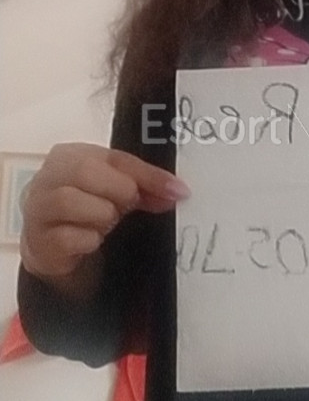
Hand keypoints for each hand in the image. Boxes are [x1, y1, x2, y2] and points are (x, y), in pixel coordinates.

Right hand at [20, 142, 189, 279]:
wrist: (50, 245)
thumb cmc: (84, 210)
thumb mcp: (114, 192)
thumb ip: (144, 188)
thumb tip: (177, 192)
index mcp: (72, 155)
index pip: (115, 157)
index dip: (149, 175)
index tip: (177, 191)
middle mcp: (50, 176)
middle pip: (85, 171)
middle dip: (118, 192)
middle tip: (128, 207)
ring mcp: (38, 208)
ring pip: (71, 201)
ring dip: (101, 216)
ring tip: (106, 223)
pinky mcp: (38, 241)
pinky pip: (67, 237)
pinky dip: (88, 240)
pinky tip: (92, 241)